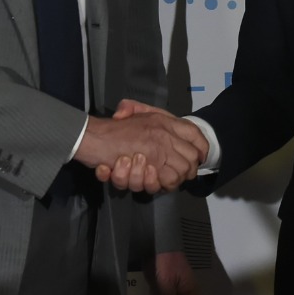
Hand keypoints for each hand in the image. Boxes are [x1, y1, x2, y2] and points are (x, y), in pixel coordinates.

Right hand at [73, 104, 205, 191]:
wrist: (91, 138)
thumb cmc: (111, 128)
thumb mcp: (131, 112)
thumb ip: (139, 109)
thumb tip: (158, 124)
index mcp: (164, 121)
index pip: (195, 134)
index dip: (201, 148)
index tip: (199, 158)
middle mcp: (165, 134)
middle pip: (191, 160)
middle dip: (184, 173)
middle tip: (170, 177)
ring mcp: (158, 150)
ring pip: (178, 174)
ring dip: (167, 181)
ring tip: (150, 177)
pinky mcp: (149, 166)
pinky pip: (163, 182)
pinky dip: (156, 184)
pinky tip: (145, 178)